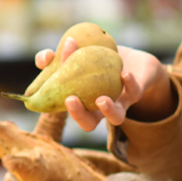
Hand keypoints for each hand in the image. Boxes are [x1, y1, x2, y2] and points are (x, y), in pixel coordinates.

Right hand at [34, 39, 172, 130]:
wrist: (136, 62)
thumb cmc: (101, 62)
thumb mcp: (78, 56)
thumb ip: (58, 58)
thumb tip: (45, 57)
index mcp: (83, 103)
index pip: (68, 111)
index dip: (55, 104)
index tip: (46, 90)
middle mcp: (100, 109)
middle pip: (89, 124)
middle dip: (78, 115)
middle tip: (70, 100)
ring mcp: (120, 103)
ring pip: (116, 117)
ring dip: (108, 110)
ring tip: (101, 100)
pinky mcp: (136, 93)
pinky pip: (135, 92)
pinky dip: (130, 83)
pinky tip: (124, 74)